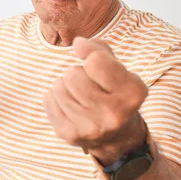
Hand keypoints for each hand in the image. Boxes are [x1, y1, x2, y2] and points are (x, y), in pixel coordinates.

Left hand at [43, 37, 147, 164]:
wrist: (117, 137)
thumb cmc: (114, 93)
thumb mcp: (118, 69)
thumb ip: (99, 49)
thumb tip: (77, 43)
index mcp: (132, 93)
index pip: (95, 61)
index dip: (91, 56)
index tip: (95, 64)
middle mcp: (114, 114)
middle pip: (73, 74)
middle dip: (76, 73)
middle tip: (88, 85)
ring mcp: (91, 128)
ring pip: (58, 87)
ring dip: (65, 85)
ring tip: (78, 95)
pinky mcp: (70, 135)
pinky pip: (48, 100)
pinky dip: (55, 97)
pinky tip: (70, 105)